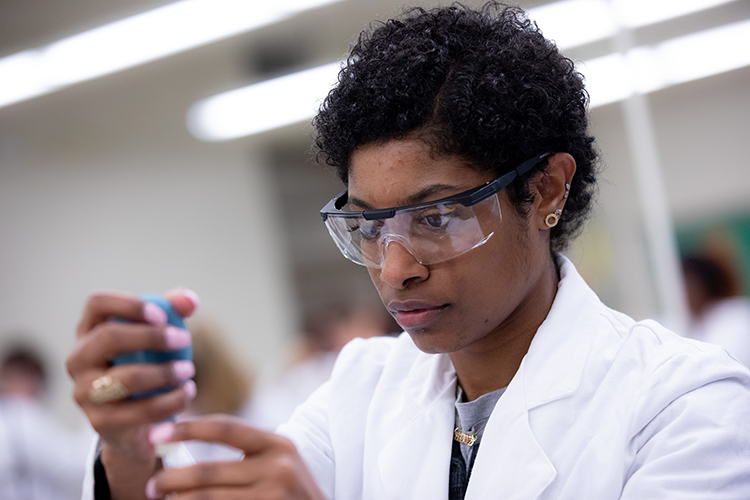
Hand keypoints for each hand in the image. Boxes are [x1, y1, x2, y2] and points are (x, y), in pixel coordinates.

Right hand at [66, 289, 198, 460]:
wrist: (134, 424)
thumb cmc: (145, 367)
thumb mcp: (156, 338)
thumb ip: (173, 312)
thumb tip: (190, 300)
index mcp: (89, 332)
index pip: (97, 303)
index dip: (129, 304)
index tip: (162, 314)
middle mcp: (79, 360)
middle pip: (109, 337)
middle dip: (151, 336)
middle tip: (184, 339)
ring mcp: (85, 392)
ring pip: (126, 378)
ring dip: (165, 372)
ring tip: (188, 371)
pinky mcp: (100, 422)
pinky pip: (141, 411)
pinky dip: (171, 401)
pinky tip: (186, 392)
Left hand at [145, 415, 326, 499]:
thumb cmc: (289, 491)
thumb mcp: (278, 462)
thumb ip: (245, 452)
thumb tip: (182, 448)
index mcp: (278, 444)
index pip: (225, 429)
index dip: (188, 429)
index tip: (156, 435)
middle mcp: (278, 468)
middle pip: (209, 470)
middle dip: (172, 478)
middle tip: (152, 485)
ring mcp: (273, 497)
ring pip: (208, 499)